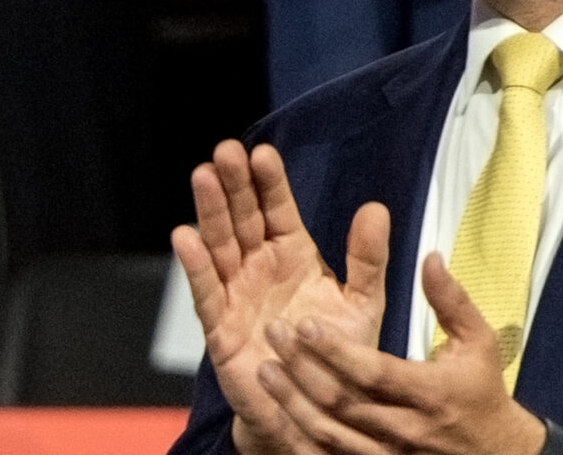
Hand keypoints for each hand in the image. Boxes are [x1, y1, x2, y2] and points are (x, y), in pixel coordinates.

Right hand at [171, 141, 390, 454]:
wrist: (315, 410)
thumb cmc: (337, 355)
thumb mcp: (362, 304)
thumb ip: (367, 259)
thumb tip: (376, 209)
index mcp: (292, 255)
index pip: (277, 209)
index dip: (269, 182)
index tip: (262, 153)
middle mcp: (259, 267)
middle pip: (242, 218)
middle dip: (233, 185)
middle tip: (225, 152)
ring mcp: (236, 293)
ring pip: (220, 244)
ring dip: (210, 211)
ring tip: (203, 176)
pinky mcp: (219, 326)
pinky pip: (205, 292)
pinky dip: (195, 266)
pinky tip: (185, 237)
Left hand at [256, 253, 546, 454]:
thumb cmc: (481, 391)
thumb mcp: (478, 342)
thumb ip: (451, 300)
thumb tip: (430, 257)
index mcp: (429, 392)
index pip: (374, 372)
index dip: (336, 350)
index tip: (304, 323)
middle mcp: (406, 428)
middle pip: (344, 401)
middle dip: (304, 368)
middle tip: (273, 333)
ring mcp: (388, 454)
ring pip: (330, 432)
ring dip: (293, 402)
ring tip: (264, 370)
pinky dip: (302, 437)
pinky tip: (277, 413)